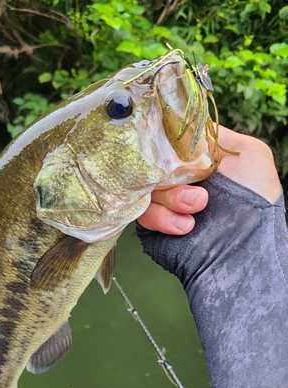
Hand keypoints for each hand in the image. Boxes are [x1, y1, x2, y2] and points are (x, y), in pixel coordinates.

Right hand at [137, 125, 280, 233]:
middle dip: (173, 177)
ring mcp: (166, 200)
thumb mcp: (248, 153)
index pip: (168, 140)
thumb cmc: (255, 198)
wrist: (247, 247)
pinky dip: (162, 218)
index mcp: (196, 158)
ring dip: (172, 199)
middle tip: (198, 194)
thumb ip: (214, 135)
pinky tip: (185, 226)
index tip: (169, 147)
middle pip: (153, 162)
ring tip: (196, 210)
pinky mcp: (155, 223)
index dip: (165, 140)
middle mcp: (178, 176)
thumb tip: (184, 130)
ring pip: (146, 187)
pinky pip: (142, 212)